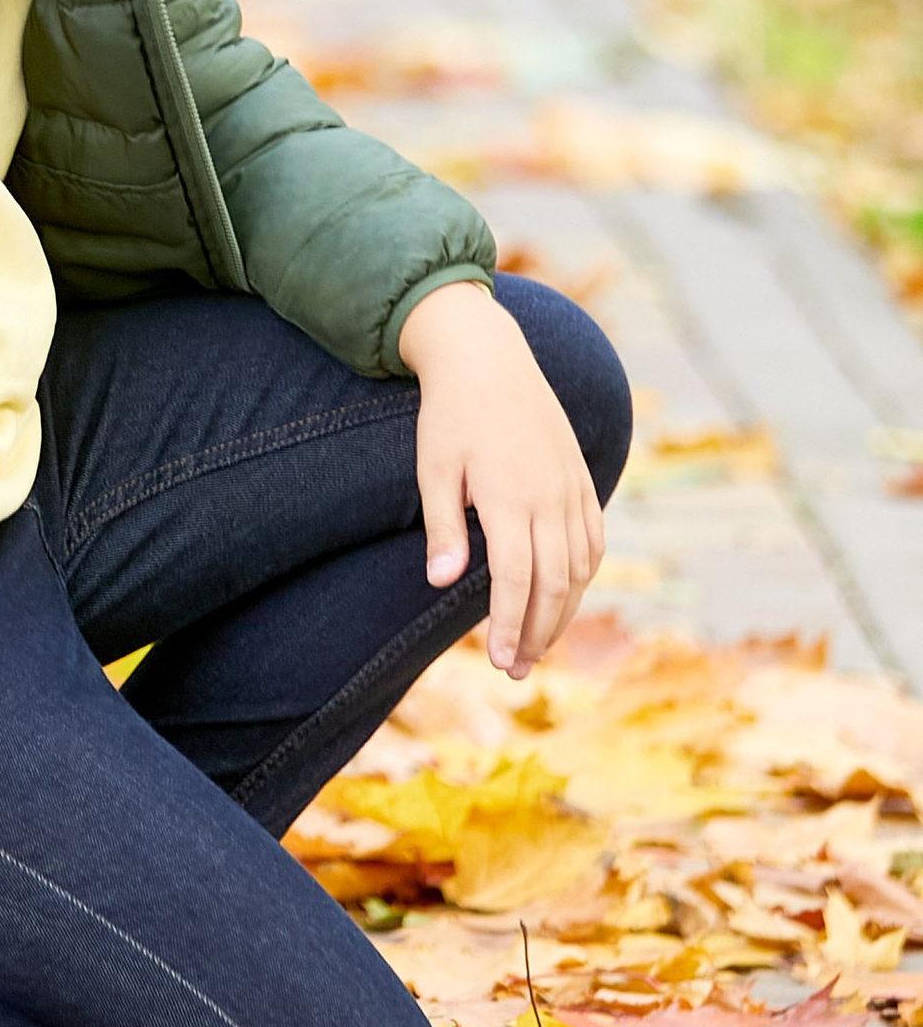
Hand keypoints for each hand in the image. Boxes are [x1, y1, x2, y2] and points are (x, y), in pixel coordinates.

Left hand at [400, 281, 604, 678]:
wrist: (488, 358)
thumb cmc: (450, 415)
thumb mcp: (433, 468)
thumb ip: (443, 527)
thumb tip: (442, 583)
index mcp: (510, 496)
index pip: (515, 579)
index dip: (508, 624)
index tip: (497, 660)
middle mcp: (550, 496)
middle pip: (553, 584)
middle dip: (535, 632)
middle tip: (514, 668)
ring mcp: (572, 488)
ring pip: (579, 568)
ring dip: (561, 613)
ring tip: (537, 646)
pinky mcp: (582, 480)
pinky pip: (593, 541)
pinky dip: (583, 577)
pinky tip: (565, 599)